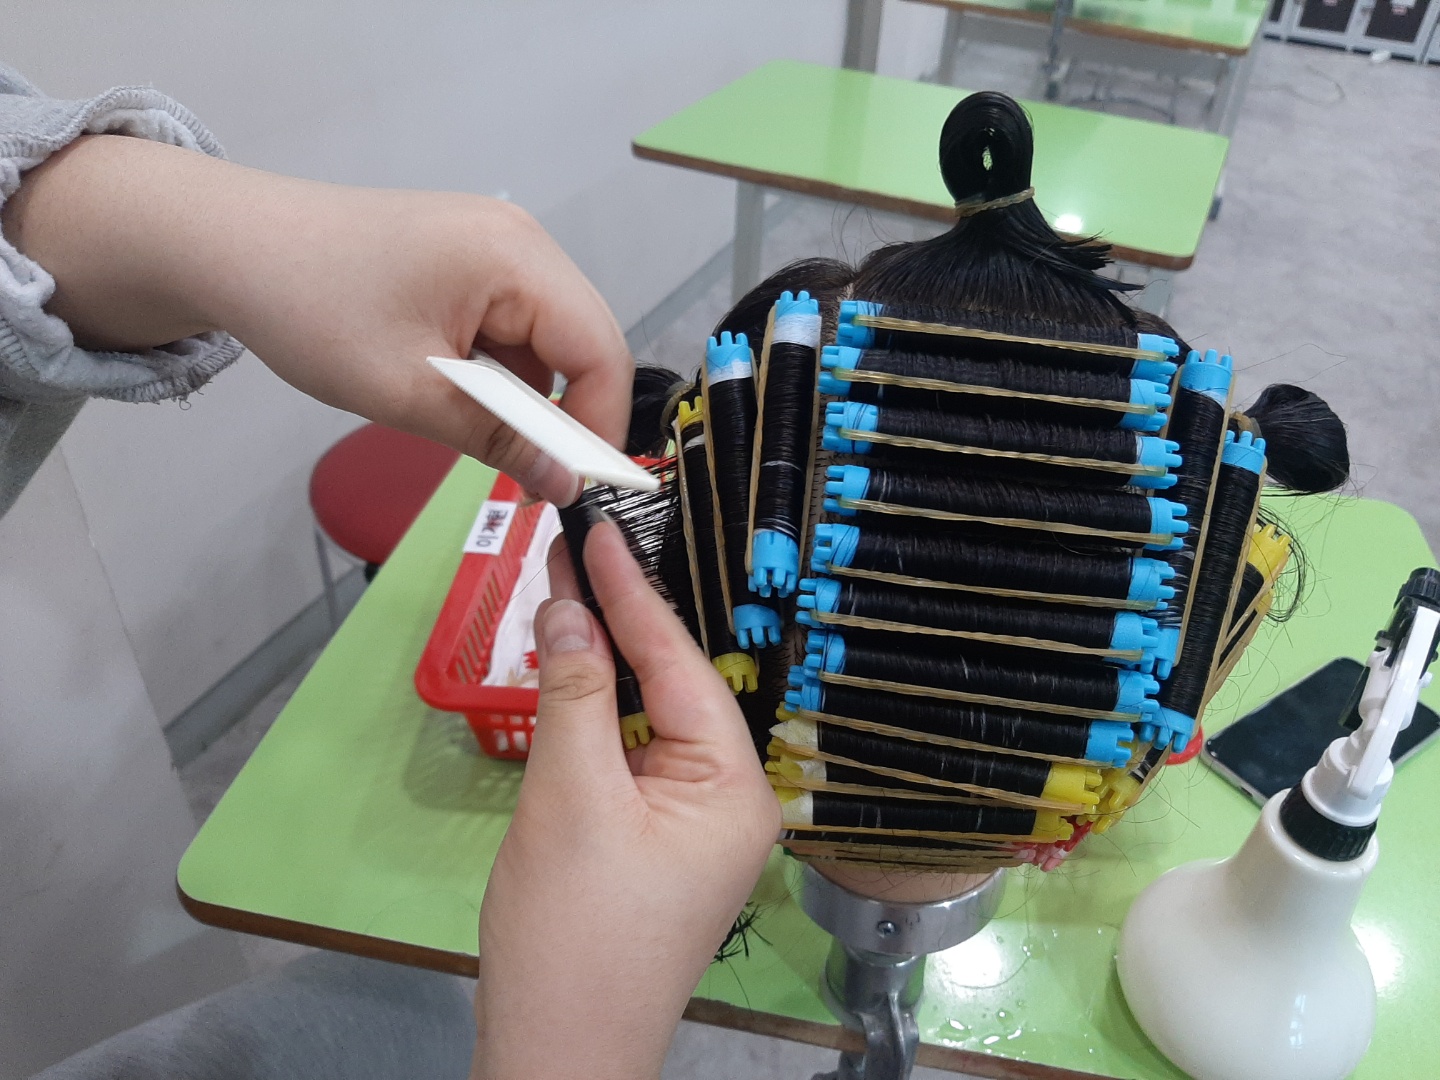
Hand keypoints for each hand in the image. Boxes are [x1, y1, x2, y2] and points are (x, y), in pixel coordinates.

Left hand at [1, 136, 632, 504]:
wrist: (226, 244)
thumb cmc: (312, 313)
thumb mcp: (407, 392)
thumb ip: (498, 440)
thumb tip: (567, 488)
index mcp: (516, 258)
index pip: (601, 351)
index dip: (600, 425)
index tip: (571, 488)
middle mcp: (523, 240)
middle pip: (585, 341)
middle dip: (567, 413)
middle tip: (530, 475)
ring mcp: (497, 243)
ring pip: (550, 338)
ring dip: (527, 395)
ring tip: (478, 433)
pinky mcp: (471, 256)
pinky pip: (515, 323)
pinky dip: (500, 370)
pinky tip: (455, 393)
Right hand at [471, 522, 779, 1079]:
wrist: (555, 1052)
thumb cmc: (573, 933)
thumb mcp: (569, 798)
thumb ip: (573, 694)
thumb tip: (570, 608)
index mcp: (735, 784)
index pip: (680, 663)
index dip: (634, 593)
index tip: (601, 530)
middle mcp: (730, 796)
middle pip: (671, 683)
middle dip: (617, 620)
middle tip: (569, 551)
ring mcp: (695, 821)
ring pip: (648, 716)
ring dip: (601, 661)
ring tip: (560, 593)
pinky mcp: (658, 839)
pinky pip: (632, 754)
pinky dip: (595, 712)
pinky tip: (565, 669)